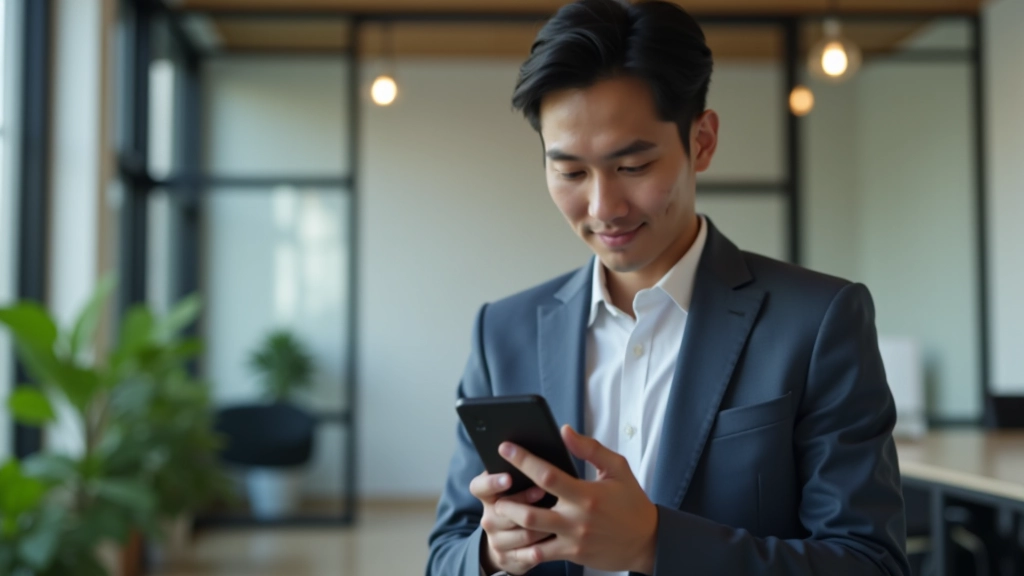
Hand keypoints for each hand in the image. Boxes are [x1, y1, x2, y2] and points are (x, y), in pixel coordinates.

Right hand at [469, 471, 552, 574]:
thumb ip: (525, 469)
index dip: (492, 482)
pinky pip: (528, 554)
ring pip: (521, 533)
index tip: (509, 478)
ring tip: (557, 516)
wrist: (513, 541)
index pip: (479, 487)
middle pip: (502, 510)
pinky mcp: (507, 558)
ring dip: (540, 524)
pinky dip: (543, 546)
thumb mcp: (518, 485)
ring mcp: (496, 539)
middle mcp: (488, 517)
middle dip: (523, 501)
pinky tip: (555, 538)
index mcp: (488, 495)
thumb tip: (548, 448)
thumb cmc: (524, 502)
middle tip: (541, 491)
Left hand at [493, 425, 658, 573]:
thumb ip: (590, 448)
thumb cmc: (632, 501)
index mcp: (587, 493)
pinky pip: (541, 554)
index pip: (547, 475)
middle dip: (507, 501)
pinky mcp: (572, 554)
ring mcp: (573, 539)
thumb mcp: (617, 468)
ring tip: (501, 510)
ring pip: (532, 534)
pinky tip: (515, 538)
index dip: (523, 460)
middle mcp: (577, 518)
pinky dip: (524, 547)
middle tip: (497, 491)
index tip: (505, 448)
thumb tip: (564, 431)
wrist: (647, 541)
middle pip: (531, 512)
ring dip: (512, 523)